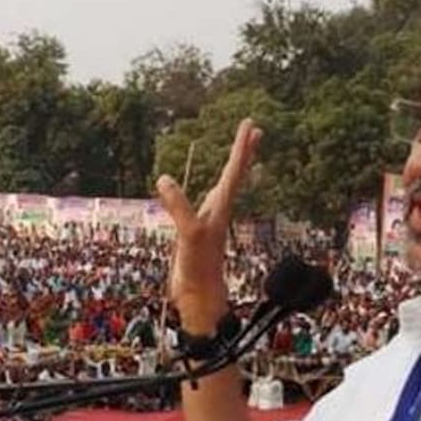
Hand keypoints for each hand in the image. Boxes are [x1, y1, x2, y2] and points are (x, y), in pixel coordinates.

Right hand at [156, 119, 261, 331]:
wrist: (199, 296)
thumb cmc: (198, 267)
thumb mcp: (188, 233)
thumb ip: (178, 206)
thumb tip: (164, 179)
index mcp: (220, 207)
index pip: (233, 171)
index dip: (241, 147)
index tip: (250, 125)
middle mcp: (219, 210)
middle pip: (235, 174)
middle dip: (244, 152)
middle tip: (255, 129)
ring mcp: (210, 220)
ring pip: (225, 186)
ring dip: (234, 167)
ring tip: (240, 152)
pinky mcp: (198, 231)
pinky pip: (208, 200)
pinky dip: (213, 187)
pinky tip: (213, 188)